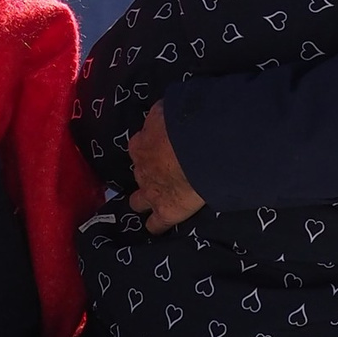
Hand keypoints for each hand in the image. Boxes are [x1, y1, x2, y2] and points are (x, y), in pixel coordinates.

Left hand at [130, 100, 205, 234]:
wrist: (199, 150)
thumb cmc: (184, 124)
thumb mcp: (167, 110)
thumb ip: (161, 116)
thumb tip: (163, 113)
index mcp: (140, 144)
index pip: (138, 147)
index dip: (148, 150)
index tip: (158, 150)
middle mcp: (140, 169)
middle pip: (138, 174)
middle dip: (147, 174)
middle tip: (163, 173)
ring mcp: (150, 193)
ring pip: (138, 202)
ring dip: (145, 201)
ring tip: (156, 202)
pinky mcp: (165, 212)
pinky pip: (155, 225)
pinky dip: (157, 225)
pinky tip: (161, 226)